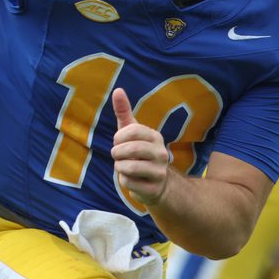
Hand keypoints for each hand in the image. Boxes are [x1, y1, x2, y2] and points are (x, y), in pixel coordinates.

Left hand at [111, 88, 169, 206]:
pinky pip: (129, 183)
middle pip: (130, 150)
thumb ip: (124, 111)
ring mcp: (159, 171)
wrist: (157, 183)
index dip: (119, 138)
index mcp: (155, 136)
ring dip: (119, 168)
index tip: (118, 142)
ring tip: (124, 167)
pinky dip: (124, 181)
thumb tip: (117, 90)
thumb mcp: (132, 132)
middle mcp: (161, 152)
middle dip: (117, 154)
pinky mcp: (154, 188)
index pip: (132, 131)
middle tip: (118, 156)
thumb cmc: (139, 153)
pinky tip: (131, 179)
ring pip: (128, 168)